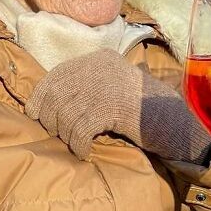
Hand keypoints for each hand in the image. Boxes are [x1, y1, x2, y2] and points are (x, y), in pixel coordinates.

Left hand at [25, 49, 210, 162]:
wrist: (175, 119)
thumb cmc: (143, 109)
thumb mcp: (113, 86)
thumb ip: (87, 86)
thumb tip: (47, 102)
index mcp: (99, 59)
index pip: (56, 74)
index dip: (40, 96)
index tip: (35, 114)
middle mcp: (99, 67)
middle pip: (57, 94)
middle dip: (51, 118)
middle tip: (58, 134)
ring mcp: (106, 85)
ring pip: (66, 114)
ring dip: (65, 135)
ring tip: (75, 144)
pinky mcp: (112, 106)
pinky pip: (80, 129)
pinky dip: (78, 144)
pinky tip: (84, 152)